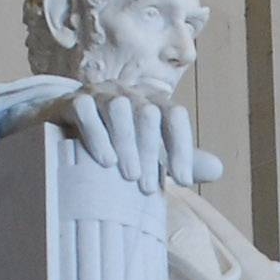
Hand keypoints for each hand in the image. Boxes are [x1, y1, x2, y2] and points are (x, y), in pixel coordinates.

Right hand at [47, 90, 222, 193]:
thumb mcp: (148, 153)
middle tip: (149, 188)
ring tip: (129, 177)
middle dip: (151, 152)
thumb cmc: (114, 146)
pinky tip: (104, 161)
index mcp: (151, 100)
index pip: (174, 115)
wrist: (61, 136)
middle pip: (147, 113)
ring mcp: (98, 92)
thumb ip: (179, 158)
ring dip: (127, 144)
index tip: (183, 181)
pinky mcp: (71, 100)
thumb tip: (219, 170)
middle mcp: (128, 91)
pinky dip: (97, 135)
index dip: (182, 147)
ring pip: (118, 108)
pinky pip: (85, 110)